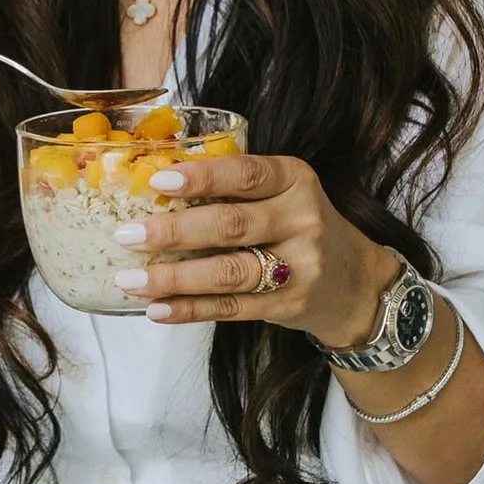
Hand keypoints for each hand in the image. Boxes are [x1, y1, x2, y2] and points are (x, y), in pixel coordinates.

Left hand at [112, 145, 394, 346]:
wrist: (356, 283)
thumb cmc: (300, 227)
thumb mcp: (284, 193)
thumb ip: (235, 188)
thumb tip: (153, 187)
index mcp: (295, 180)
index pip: (246, 174)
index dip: (202, 177)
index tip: (158, 181)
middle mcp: (301, 221)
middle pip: (231, 225)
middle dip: (174, 231)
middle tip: (127, 234)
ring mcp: (299, 268)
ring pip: (228, 273)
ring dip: (174, 277)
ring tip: (130, 279)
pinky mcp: (288, 306)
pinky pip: (231, 308)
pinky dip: (190, 310)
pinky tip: (157, 309)